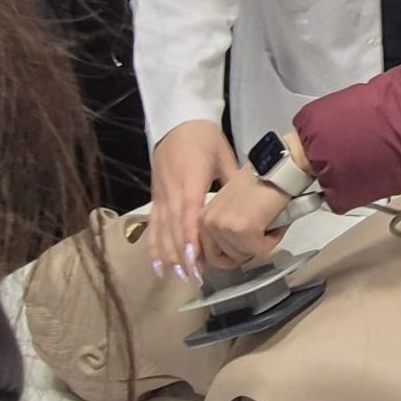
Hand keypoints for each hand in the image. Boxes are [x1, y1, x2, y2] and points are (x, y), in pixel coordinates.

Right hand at [149, 119, 238, 281]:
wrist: (178, 122)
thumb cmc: (204, 138)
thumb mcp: (224, 157)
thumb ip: (232, 183)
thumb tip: (247, 206)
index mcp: (190, 180)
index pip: (189, 215)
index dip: (191, 238)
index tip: (195, 259)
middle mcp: (172, 191)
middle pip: (174, 228)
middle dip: (183, 255)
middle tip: (194, 278)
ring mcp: (161, 196)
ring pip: (161, 231)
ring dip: (170, 255)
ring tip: (180, 276)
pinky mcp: (155, 198)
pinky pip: (152, 226)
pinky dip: (154, 247)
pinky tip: (158, 266)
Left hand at [200, 164, 288, 269]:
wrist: (276, 169)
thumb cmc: (259, 184)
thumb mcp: (230, 206)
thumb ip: (224, 227)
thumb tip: (231, 252)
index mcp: (203, 217)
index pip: (207, 255)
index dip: (228, 257)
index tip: (242, 251)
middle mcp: (209, 223)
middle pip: (223, 260)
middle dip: (244, 253)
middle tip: (259, 240)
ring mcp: (225, 227)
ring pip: (243, 256)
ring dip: (260, 245)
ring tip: (269, 226)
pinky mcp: (244, 230)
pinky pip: (260, 250)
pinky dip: (273, 240)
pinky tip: (276, 225)